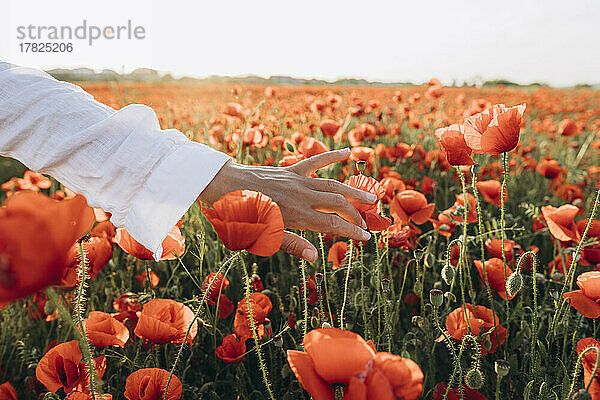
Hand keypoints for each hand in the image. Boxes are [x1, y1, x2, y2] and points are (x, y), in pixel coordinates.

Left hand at [199, 148, 375, 261]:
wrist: (222, 187)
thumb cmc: (239, 217)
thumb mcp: (261, 237)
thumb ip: (290, 244)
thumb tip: (314, 257)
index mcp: (295, 215)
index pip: (333, 224)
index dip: (352, 231)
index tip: (366, 238)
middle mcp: (301, 196)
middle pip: (338, 204)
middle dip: (356, 214)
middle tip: (367, 224)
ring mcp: (297, 180)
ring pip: (333, 184)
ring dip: (353, 191)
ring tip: (371, 197)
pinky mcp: (290, 170)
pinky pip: (315, 161)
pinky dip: (332, 156)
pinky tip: (347, 152)